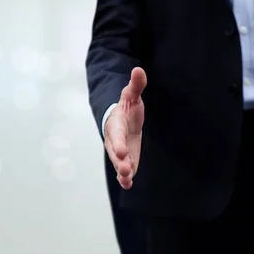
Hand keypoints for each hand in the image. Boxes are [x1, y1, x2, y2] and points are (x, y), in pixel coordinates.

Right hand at [104, 67, 146, 189]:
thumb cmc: (126, 107)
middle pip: (115, 152)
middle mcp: (115, 140)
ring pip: (118, 163)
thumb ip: (136, 85)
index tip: (123, 152)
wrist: (121, 119)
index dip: (119, 143)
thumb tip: (138, 69)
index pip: (116, 135)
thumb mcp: (131, 95)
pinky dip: (125, 177)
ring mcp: (119, 151)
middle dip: (119, 161)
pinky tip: (128, 184)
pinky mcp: (126, 159)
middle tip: (125, 169)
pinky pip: (123, 170)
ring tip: (127, 179)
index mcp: (115, 124)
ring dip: (122, 172)